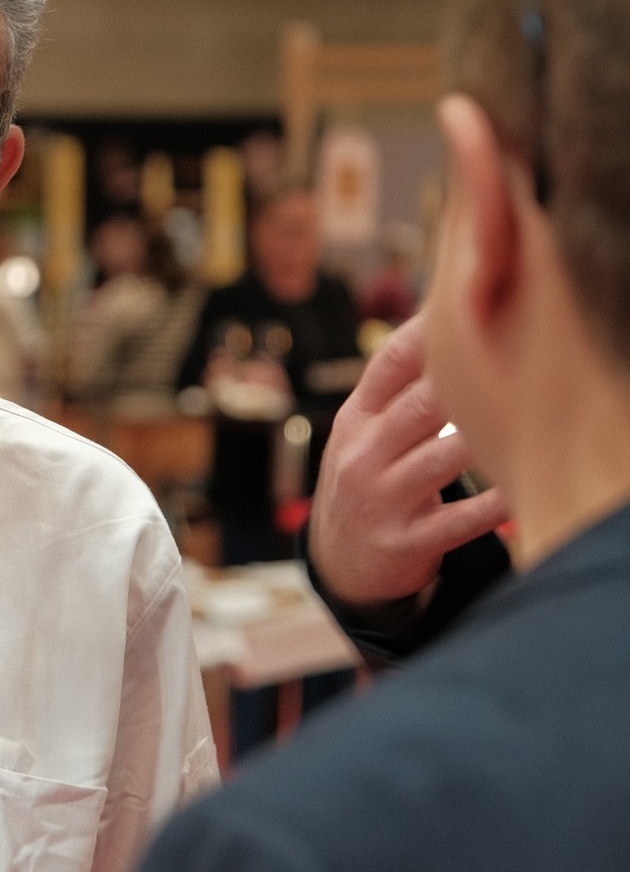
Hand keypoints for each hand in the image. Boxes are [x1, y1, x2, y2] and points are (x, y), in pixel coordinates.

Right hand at [308, 314, 507, 607]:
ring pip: (444, 457)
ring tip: (531, 416)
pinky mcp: (408, 542)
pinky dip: (497, 503)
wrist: (339, 563)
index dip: (432, 333)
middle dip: (472, 381)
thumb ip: (397, 389)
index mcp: (355, 421)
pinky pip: (462, 520)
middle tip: (521, 359)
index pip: (389, 363)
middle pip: (422, 404)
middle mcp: (363, 456)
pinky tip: (521, 485)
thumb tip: (445, 325)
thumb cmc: (367, 480)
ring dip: (489, 437)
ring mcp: (384, 500)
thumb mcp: (362, 433)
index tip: (475, 308)